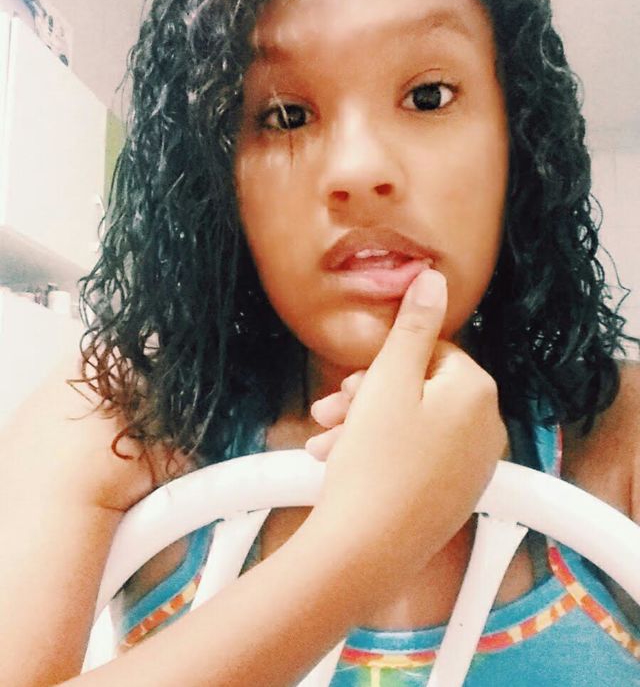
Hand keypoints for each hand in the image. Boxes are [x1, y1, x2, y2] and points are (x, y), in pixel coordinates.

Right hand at [306, 269, 506, 611]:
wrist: (366, 549)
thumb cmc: (376, 462)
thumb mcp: (389, 379)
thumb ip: (413, 325)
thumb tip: (434, 278)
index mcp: (476, 393)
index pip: (431, 353)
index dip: (384, 363)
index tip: (353, 380)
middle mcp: (484, 429)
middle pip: (419, 389)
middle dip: (368, 395)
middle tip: (331, 407)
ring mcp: (470, 467)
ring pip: (411, 424)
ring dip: (363, 424)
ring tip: (326, 441)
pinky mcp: (451, 495)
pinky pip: (415, 457)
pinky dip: (378, 452)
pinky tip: (338, 460)